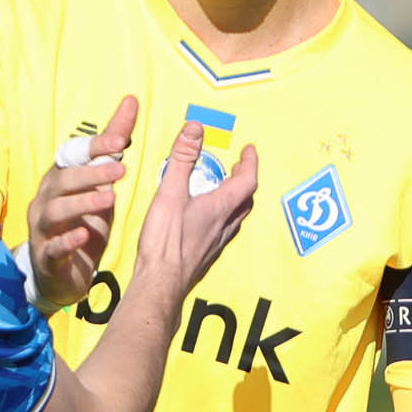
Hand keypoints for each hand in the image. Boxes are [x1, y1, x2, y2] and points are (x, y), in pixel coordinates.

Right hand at [29, 97, 135, 309]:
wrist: (60, 272)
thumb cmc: (82, 218)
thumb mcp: (101, 180)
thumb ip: (113, 143)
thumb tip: (131, 100)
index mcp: (61, 177)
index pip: (74, 154)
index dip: (95, 147)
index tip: (122, 141)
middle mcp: (47, 197)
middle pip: (62, 180)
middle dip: (91, 173)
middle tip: (121, 170)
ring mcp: (43, 227)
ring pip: (56, 211)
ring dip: (82, 203)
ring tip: (109, 200)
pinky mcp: (46, 255)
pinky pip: (54, 246)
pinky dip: (69, 240)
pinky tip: (85, 235)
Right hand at [118, 111, 259, 311]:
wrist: (161, 283)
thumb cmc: (166, 241)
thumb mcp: (171, 192)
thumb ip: (182, 159)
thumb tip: (195, 129)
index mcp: (220, 207)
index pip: (247, 180)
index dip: (250, 163)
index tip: (249, 150)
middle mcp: (224, 225)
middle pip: (245, 199)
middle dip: (244, 180)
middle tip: (239, 167)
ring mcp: (216, 243)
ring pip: (236, 217)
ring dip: (235, 199)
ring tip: (225, 189)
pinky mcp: (205, 255)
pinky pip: (223, 231)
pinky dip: (222, 217)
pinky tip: (206, 219)